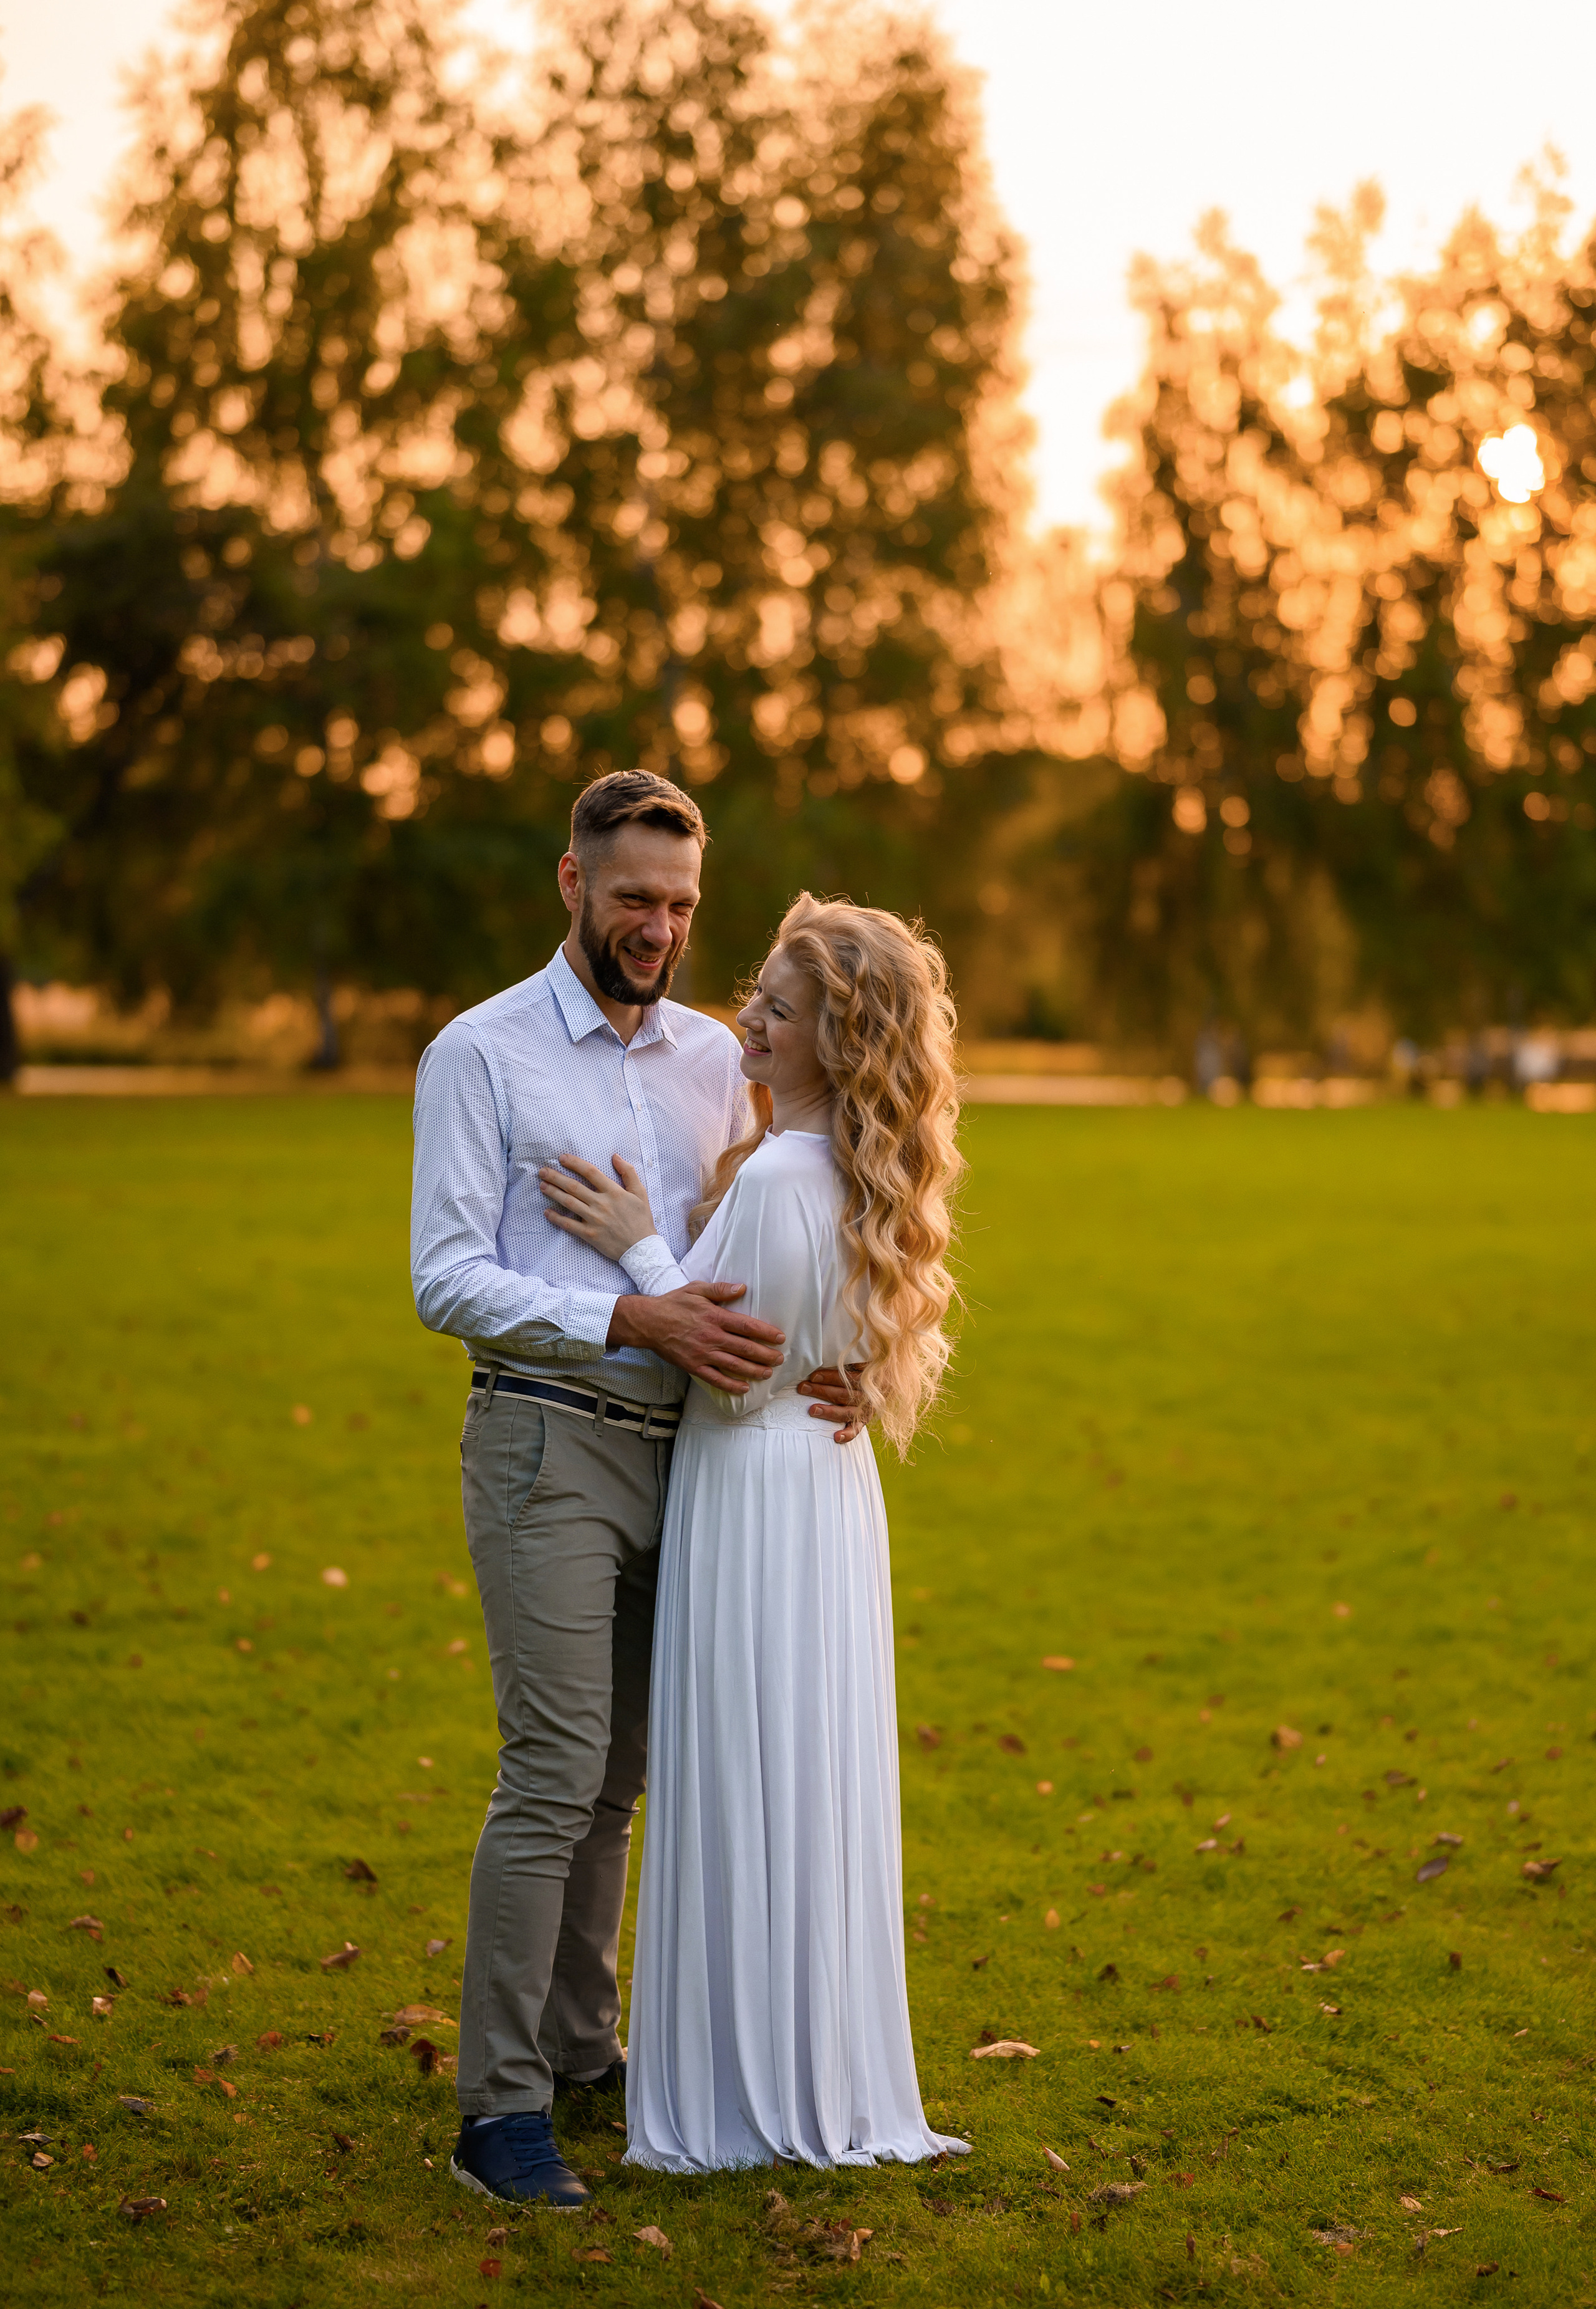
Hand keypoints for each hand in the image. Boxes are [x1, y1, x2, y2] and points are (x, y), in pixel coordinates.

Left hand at [540, 1152, 656, 1259]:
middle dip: (556, 1177)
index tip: (562, 1158)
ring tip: (542, 1185)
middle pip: (574, 1186)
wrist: (641, 1248)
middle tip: (543, 1171)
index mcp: (614, 1192)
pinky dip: (556, 1218)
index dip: (574, 1163)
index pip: (590, 1172)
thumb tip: (615, 1156)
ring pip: (569, 1203)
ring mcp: (594, 1219)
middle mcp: (602, 1204)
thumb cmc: (641, 1220)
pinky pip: (569, 1225)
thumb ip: (629, 1173)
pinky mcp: (589, 1234)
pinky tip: (547, 1212)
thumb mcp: (640, 1193)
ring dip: (553, 1193)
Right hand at [610, 1281, 785, 1392]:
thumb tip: (742, 1288)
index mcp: (714, 1317)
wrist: (647, 1322)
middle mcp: (712, 1337)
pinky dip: (731, 1385)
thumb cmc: (673, 1303)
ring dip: (754, 1371)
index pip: (747, 1326)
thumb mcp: (696, 1289)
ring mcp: (703, 1354)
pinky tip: (744, 1388)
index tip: (780, 1337)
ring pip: (734, 1365)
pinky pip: (715, 1379)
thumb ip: (720, 1290)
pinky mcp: (693, 1366)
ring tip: (768, 1373)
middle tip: (780, 1359)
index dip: (766, 1332)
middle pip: (745, 1348)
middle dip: (766, 1355)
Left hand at [797, 1362, 867, 1444]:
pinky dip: (847, 1434)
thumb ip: (845, 1359)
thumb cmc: (861, 1367)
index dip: (831, 1376)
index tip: (813, 1375)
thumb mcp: (859, 1358)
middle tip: (803, 1388)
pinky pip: (856, 1429)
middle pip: (845, 1393)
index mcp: (868, 1376)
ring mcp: (866, 1409)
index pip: (849, 1376)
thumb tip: (820, 1354)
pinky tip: (836, 1437)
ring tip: (812, 1410)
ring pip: (847, 1411)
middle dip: (822, 1390)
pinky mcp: (863, 1420)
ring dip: (829, 1411)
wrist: (883, 1382)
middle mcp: (868, 1393)